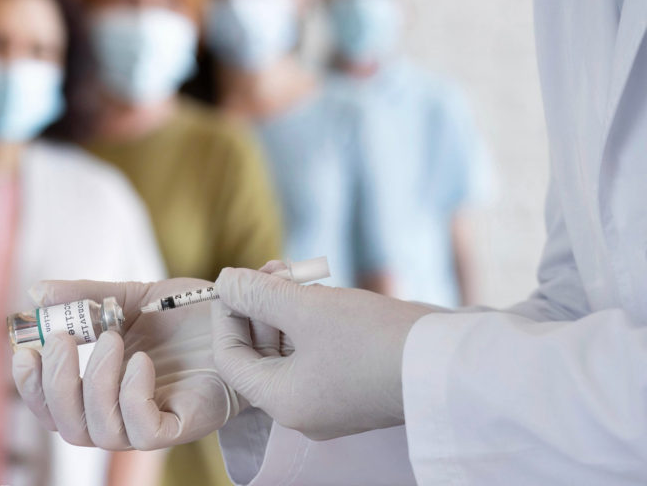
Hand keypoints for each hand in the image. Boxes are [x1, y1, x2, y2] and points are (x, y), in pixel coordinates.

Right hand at [11, 278, 249, 450]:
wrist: (240, 316)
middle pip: (70, 427)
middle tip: (65, 340)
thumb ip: (84, 298)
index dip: (31, 388)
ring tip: (114, 339)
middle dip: (57, 385)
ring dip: (97, 384)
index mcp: (100, 387)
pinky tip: (141, 361)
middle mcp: (120, 411)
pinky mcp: (181, 424)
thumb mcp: (129, 297)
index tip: (24, 352)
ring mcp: (151, 421)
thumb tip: (36, 293)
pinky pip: (144, 433)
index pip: (52, 407)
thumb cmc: (185, 314)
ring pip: (102, 433)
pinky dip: (132, 398)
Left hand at [212, 262, 435, 440]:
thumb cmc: (375, 340)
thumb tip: (224, 281)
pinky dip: (312, 322)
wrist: (453, 364)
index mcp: (283, 401)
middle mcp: (303, 410)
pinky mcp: (356, 388)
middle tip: (273, 266)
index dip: (227, 315)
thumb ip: (259, 293)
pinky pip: (318, 353)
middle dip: (260, 305)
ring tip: (297, 273)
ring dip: (287, 308)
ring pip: (290, 349)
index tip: (236, 280)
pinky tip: (321, 292)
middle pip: (260, 353)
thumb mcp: (308, 309)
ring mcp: (332, 401)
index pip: (231, 359)